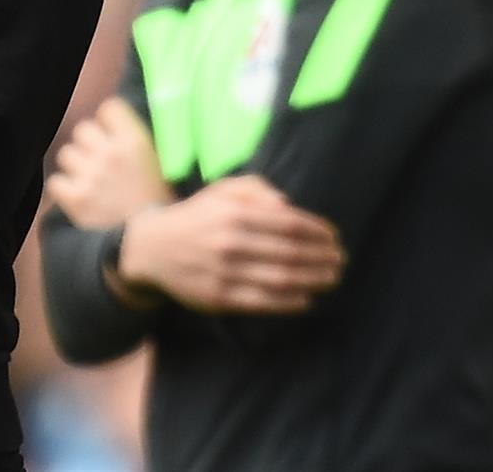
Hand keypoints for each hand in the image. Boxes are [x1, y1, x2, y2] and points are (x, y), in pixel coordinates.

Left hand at [46, 97, 172, 228]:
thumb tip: (119, 124)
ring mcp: (90, 175)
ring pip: (66, 154)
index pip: (108, 108)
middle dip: (88, 144)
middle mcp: (110, 153)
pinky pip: (55, 181)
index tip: (111, 135)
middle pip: (82, 129)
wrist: (151, 247)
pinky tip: (77, 199)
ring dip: (74, 167)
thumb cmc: (161, 207)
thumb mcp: (161, 166)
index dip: (108, 122)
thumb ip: (138, 143)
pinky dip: (63, 190)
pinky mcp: (74, 198)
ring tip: (88, 182)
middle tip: (98, 163)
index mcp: (135, 142)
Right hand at [117, 174, 344, 314]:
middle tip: (340, 260)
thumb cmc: (196, 216)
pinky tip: (306, 298)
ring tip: (331, 278)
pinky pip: (264, 302)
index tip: (334, 236)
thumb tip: (288, 205)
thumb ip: (255, 190)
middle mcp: (230, 243)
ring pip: (282, 279)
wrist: (151, 248)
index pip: (290, 224)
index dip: (318, 231)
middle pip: (291, 253)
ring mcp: (225, 273)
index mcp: (233, 214)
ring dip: (314, 280)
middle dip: (323, 257)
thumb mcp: (220, 191)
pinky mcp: (220, 298)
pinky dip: (290, 302)